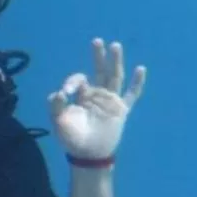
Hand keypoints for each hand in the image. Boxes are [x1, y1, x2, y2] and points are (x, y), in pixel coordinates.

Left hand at [49, 39, 145, 161]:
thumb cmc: (72, 139)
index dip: (72, 81)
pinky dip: (137, 83)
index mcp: (82, 96)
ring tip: (115, 45)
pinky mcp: (121, 109)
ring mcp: (110, 101)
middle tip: (96, 41)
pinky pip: (132, 94)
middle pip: (99, 71)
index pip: (79, 79)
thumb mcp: (59, 121)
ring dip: (115, 61)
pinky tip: (140, 69)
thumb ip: (56, 106)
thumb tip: (59, 92)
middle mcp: (97, 94)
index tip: (66, 92)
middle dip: (98, 56)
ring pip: (115, 77)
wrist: (88, 155)